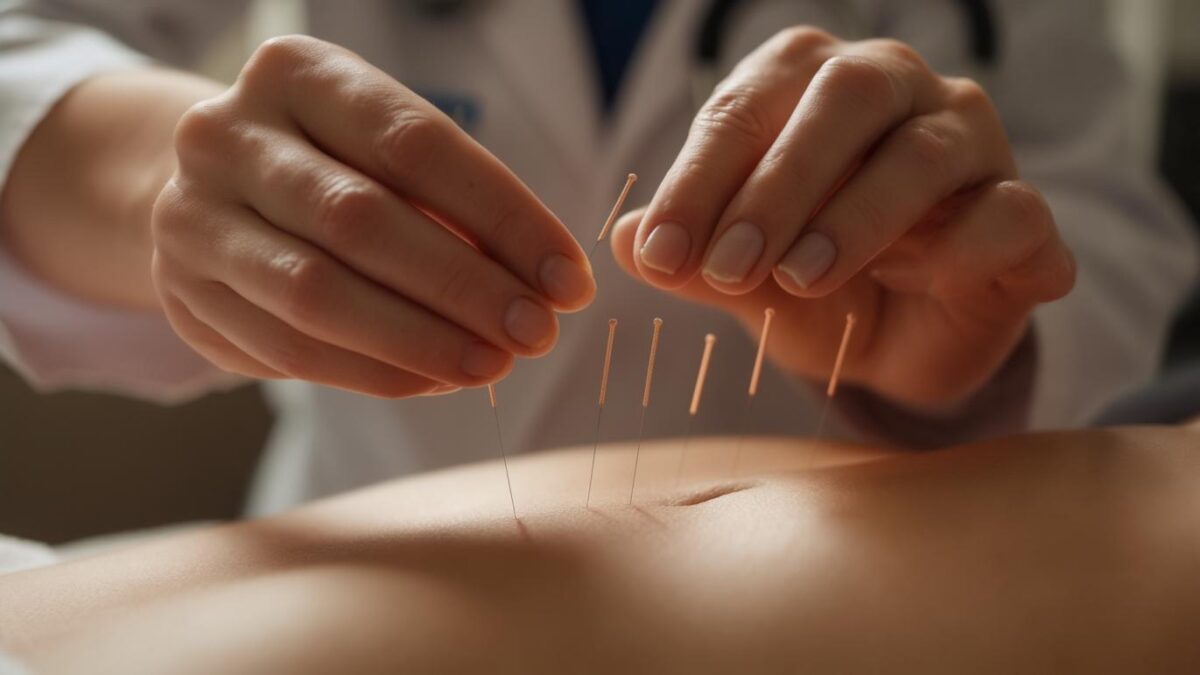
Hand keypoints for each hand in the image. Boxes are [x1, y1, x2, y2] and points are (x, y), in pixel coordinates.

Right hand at [152, 36, 593, 396]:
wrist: (214, 190)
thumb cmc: (333, 166)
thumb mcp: (386, 153)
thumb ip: (453, 204)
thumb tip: (543, 284)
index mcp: (296, 74)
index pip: (415, 144)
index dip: (504, 217)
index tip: (568, 277)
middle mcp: (226, 134)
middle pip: (362, 220)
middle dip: (465, 287)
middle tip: (537, 333)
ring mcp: (192, 215)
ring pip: (318, 294)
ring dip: (421, 342)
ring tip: (494, 365)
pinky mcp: (183, 293)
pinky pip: (291, 349)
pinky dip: (375, 373)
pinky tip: (435, 380)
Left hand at [617, 28, 1074, 409]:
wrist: (895, 343)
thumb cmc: (811, 285)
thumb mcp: (741, 279)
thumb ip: (689, 260)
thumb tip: (623, 240)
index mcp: (809, 86)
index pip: (747, 106)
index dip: (698, 181)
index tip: (659, 253)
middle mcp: (896, 91)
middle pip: (844, 98)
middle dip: (777, 185)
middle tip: (728, 267)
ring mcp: (970, 144)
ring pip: (925, 149)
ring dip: (856, 215)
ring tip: (800, 278)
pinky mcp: (1023, 212)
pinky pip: (1009, 211)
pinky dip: (964, 247)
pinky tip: (921, 284)